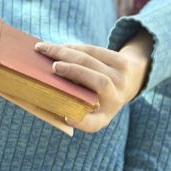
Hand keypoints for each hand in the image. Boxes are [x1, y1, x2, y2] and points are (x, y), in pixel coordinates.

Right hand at [35, 30, 152, 132]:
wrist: (128, 83)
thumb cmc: (94, 99)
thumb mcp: (87, 110)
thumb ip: (69, 106)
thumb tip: (42, 91)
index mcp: (102, 118)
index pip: (94, 123)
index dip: (81, 122)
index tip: (67, 118)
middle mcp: (116, 100)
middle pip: (98, 82)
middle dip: (75, 72)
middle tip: (53, 67)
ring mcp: (122, 78)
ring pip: (92, 61)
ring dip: (66, 53)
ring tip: (45, 49)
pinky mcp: (122, 61)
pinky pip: (94, 51)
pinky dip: (74, 48)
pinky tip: (59, 47)